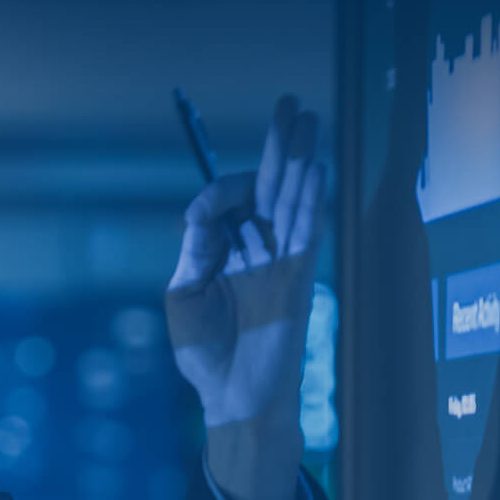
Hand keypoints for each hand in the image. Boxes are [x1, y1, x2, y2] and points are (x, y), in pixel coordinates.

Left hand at [165, 94, 325, 432]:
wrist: (230, 396)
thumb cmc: (204, 354)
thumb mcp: (183, 295)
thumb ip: (195, 249)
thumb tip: (203, 210)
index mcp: (225, 252)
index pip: (230, 201)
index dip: (220, 192)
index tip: (205, 213)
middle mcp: (256, 251)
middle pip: (269, 186)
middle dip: (278, 145)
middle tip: (290, 102)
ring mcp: (280, 262)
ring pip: (291, 200)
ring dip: (299, 159)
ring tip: (308, 119)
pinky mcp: (297, 280)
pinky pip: (306, 232)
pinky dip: (311, 200)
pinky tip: (315, 169)